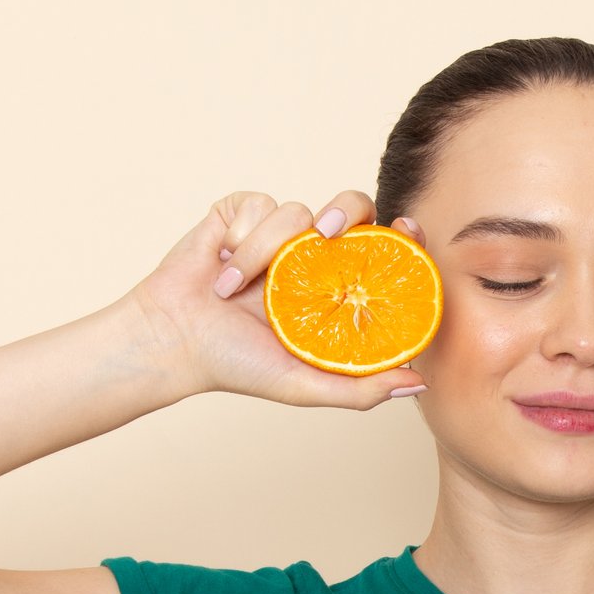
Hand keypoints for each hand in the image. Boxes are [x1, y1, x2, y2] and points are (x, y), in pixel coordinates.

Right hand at [124, 189, 430, 409]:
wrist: (173, 341)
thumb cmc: (236, 366)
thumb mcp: (304, 386)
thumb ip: (361, 388)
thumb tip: (421, 383)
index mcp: (336, 288)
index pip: (384, 251)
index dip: (403, 235)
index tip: (408, 229)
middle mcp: (312, 256)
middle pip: (352, 207)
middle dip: (345, 211)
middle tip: (327, 235)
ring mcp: (278, 233)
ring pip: (296, 212)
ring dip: (263, 252)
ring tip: (233, 292)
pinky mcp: (241, 214)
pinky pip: (258, 204)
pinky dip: (239, 238)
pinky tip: (221, 269)